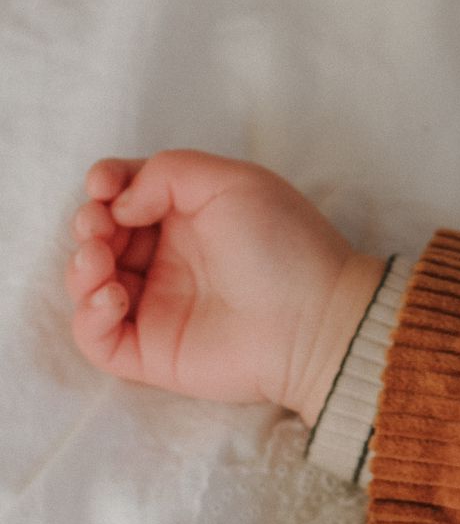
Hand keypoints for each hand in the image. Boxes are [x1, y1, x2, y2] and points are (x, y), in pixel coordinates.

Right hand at [65, 150, 385, 423]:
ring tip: (100, 261)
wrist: (316, 320)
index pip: (124, 195)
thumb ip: (167, 171)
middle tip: (99, 226)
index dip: (104, 186)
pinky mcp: (152, 351)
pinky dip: (88, 315)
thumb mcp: (232, 180)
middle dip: (87, 225)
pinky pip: (96, 338)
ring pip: (89, 285)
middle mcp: (168, 259)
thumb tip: (121, 203)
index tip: (105, 186)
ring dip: (79, 267)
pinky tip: (114, 297)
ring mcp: (158, 306)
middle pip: (99, 237)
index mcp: (186, 216)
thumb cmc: (284, 244)